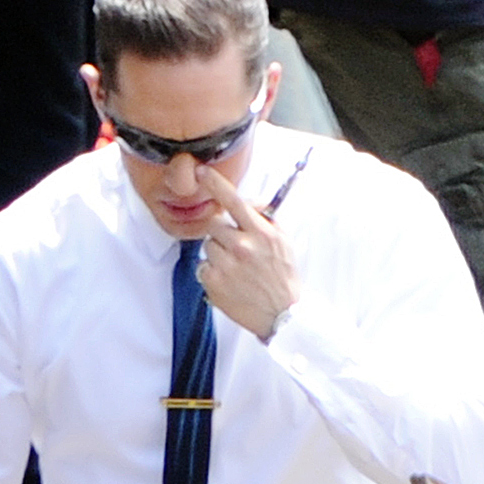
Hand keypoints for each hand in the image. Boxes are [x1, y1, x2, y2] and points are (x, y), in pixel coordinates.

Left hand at [195, 166, 299, 340]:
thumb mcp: (282, 241)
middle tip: (237, 248)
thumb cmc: (282, 275)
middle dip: (222, 232)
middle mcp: (241, 246)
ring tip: (236, 268)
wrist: (282, 312)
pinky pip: (203, 267)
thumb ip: (265, 219)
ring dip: (217, 253)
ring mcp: (226, 265)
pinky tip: (229, 281)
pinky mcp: (213, 282)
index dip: (216, 184)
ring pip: (208, 245)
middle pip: (214, 224)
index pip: (234, 202)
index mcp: (260, 233)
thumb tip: (250, 201)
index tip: (201, 171)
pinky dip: (212, 272)